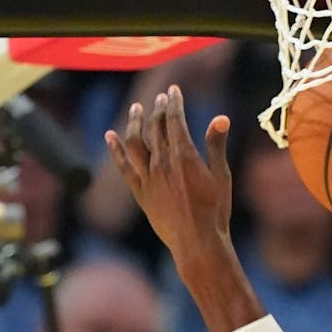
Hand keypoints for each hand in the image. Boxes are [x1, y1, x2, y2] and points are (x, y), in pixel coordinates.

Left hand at [104, 85, 232, 264]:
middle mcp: (162, 163)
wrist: (197, 241)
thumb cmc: (215, 210)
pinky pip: (124, 167)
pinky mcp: (141, 192)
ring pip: (135, 143)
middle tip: (161, 98)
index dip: (174, 102)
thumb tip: (221, 118)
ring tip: (136, 109)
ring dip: (134, 123)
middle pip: (156, 127)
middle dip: (158, 109)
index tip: (173, 90)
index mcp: (184, 156)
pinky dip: (116, 150)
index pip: (175, 120)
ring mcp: (148, 178)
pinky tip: (110, 136)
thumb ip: (216, 145)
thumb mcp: (221, 176)